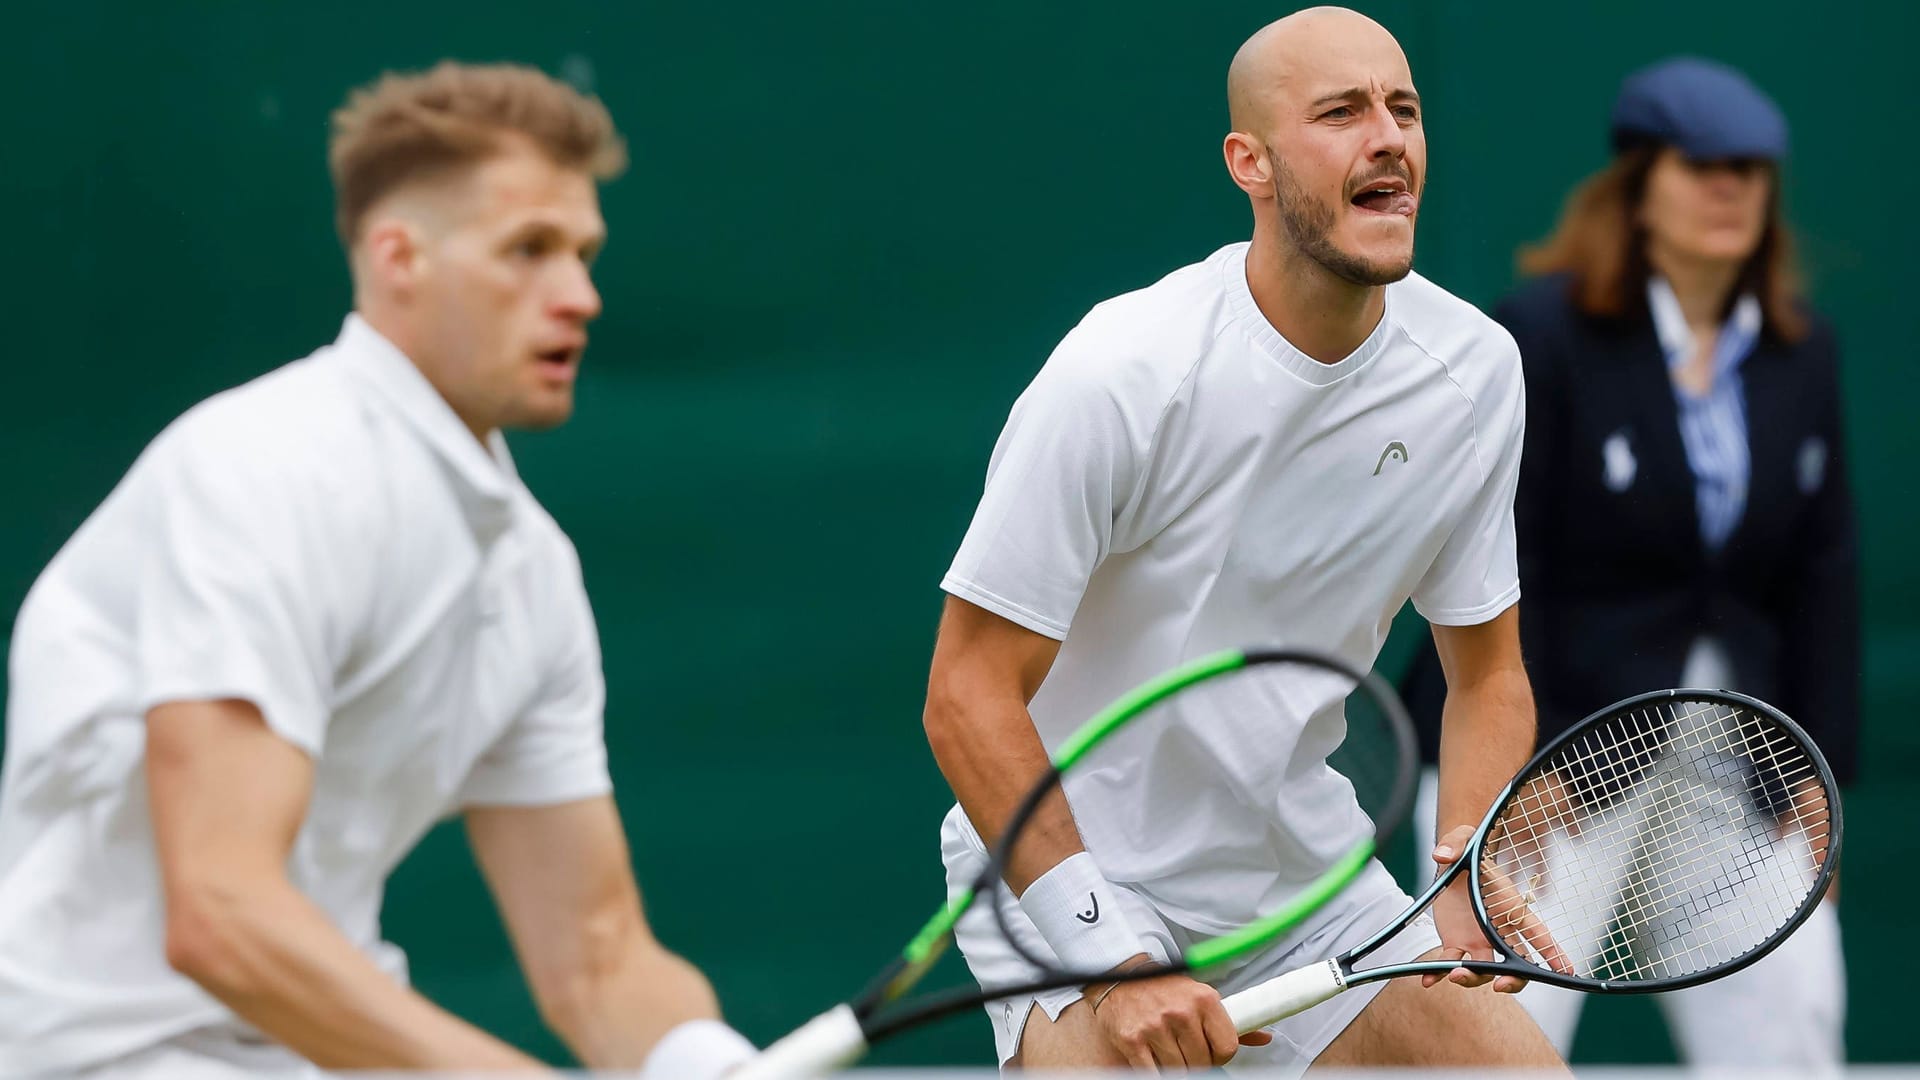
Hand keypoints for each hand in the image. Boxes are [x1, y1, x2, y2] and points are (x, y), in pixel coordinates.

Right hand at [1088, 960, 1271, 1070]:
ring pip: (1179, 1071)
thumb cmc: (1164, 988)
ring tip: (1169, 1051)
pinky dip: (1155, 1073)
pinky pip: (1153, 1074)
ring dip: (1176, 1067)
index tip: (1211, 1053)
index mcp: (1204, 999)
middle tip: (1186, 1051)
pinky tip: (1154, 1059)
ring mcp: (1155, 1027)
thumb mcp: (1200, 996)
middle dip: (1196, 1062)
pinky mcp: (1132, 1040)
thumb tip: (1264, 1037)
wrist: (1120, 977)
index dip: (1220, 1056)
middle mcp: (1181, 1012)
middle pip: (1203, 1063)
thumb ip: (1231, 1020)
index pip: (1227, 1047)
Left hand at [1426, 825, 1570, 993]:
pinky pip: (1449, 964)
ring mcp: (1478, 941)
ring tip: (1454, 976)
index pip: (1538, 933)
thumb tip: (1443, 854)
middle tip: (1499, 985)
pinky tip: (1427, 981)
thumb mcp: (1463, 840)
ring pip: (1483, 970)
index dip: (1554, 953)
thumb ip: (1455, 843)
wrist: (1452, 864)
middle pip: (1515, 964)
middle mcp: (1499, 931)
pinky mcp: (1455, 943)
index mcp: (1511, 908)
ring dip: (1472, 978)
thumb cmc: (1469, 853)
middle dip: (1513, 979)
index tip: (1568, 973)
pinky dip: (1438, 975)